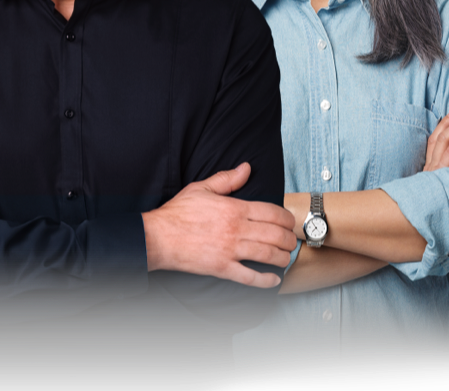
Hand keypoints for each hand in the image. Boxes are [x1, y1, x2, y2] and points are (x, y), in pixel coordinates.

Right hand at [141, 162, 295, 287]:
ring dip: (282, 257)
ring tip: (284, 257)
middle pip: (275, 235)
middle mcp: (236, 229)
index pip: (272, 212)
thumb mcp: (201, 189)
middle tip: (289, 241)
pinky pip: (251, 277)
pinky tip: (274, 279)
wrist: (159, 236)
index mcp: (234, 208)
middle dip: (288, 239)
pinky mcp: (222, 268)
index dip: (286, 218)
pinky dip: (267, 280)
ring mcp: (230, 250)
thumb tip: (246, 168)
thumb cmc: (178, 213)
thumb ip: (226, 179)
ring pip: (268, 255)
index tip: (288, 222)